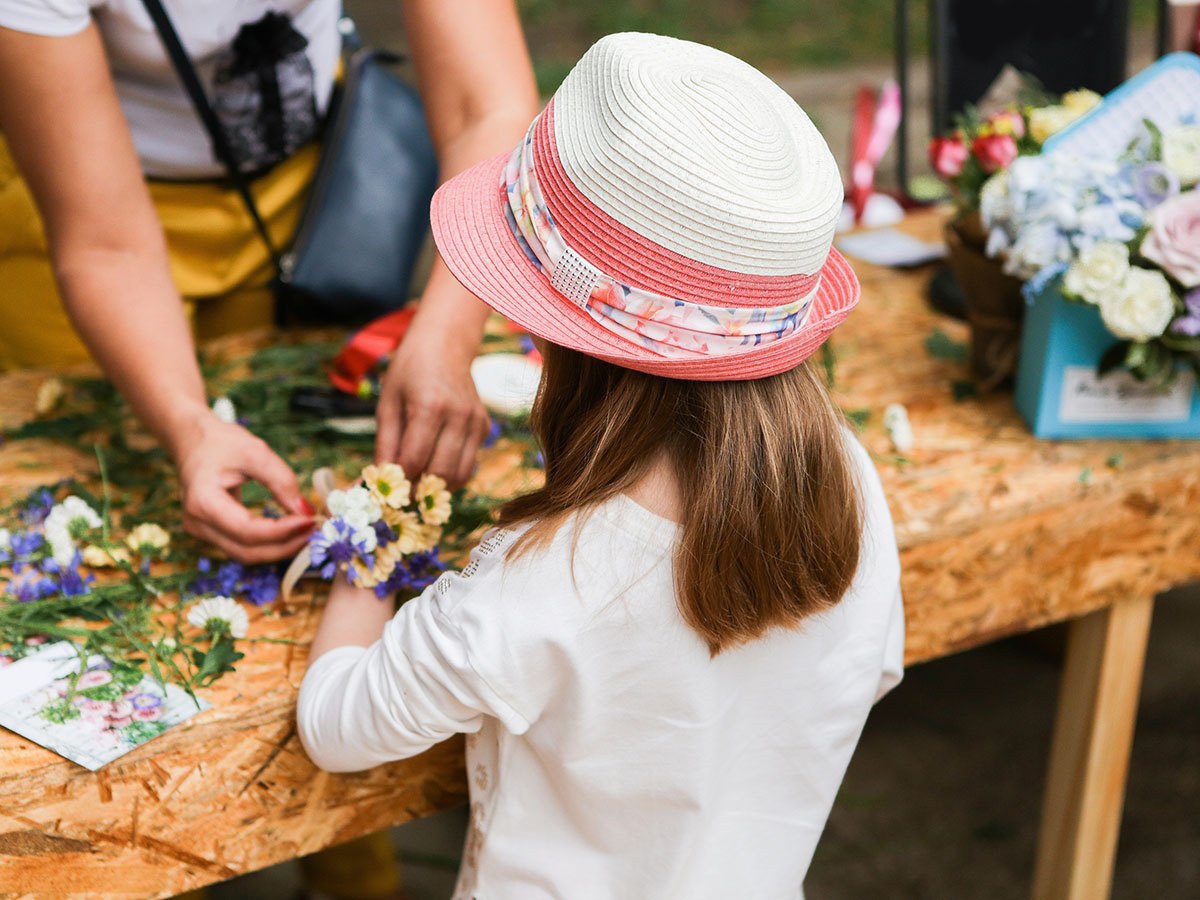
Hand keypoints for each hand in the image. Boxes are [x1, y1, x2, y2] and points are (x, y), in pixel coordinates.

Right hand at [174, 413, 314, 563]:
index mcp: (202, 502)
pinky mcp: (210, 532)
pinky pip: (242, 546)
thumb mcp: (255, 451)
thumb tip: (305, 510)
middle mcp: (196, 523)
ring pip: (245, 554)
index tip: (309, 520)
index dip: (282, 531)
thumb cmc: (221, 442)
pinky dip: (268, 543)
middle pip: (246, 551)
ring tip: (305, 532)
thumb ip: (281, 480)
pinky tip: (289, 531)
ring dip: (278, 548)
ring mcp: (200, 531)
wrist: (191, 440)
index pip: (247, 531)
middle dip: (284, 546)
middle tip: (313, 531)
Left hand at [375, 307, 489, 486]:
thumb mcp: (388, 404)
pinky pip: (469, 465)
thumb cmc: (409, 372)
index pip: (414, 460)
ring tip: (417, 483)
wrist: (445, 345)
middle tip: (401, 495)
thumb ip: (385, 445)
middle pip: (440, 474)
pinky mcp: (484, 427)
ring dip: (437, 488)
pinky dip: (451, 474)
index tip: (385, 492)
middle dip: (418, 491)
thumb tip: (374, 484)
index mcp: (429, 406)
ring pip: (460, 475)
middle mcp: (458, 416)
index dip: (397, 482)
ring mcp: (476, 422)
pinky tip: (435, 464)